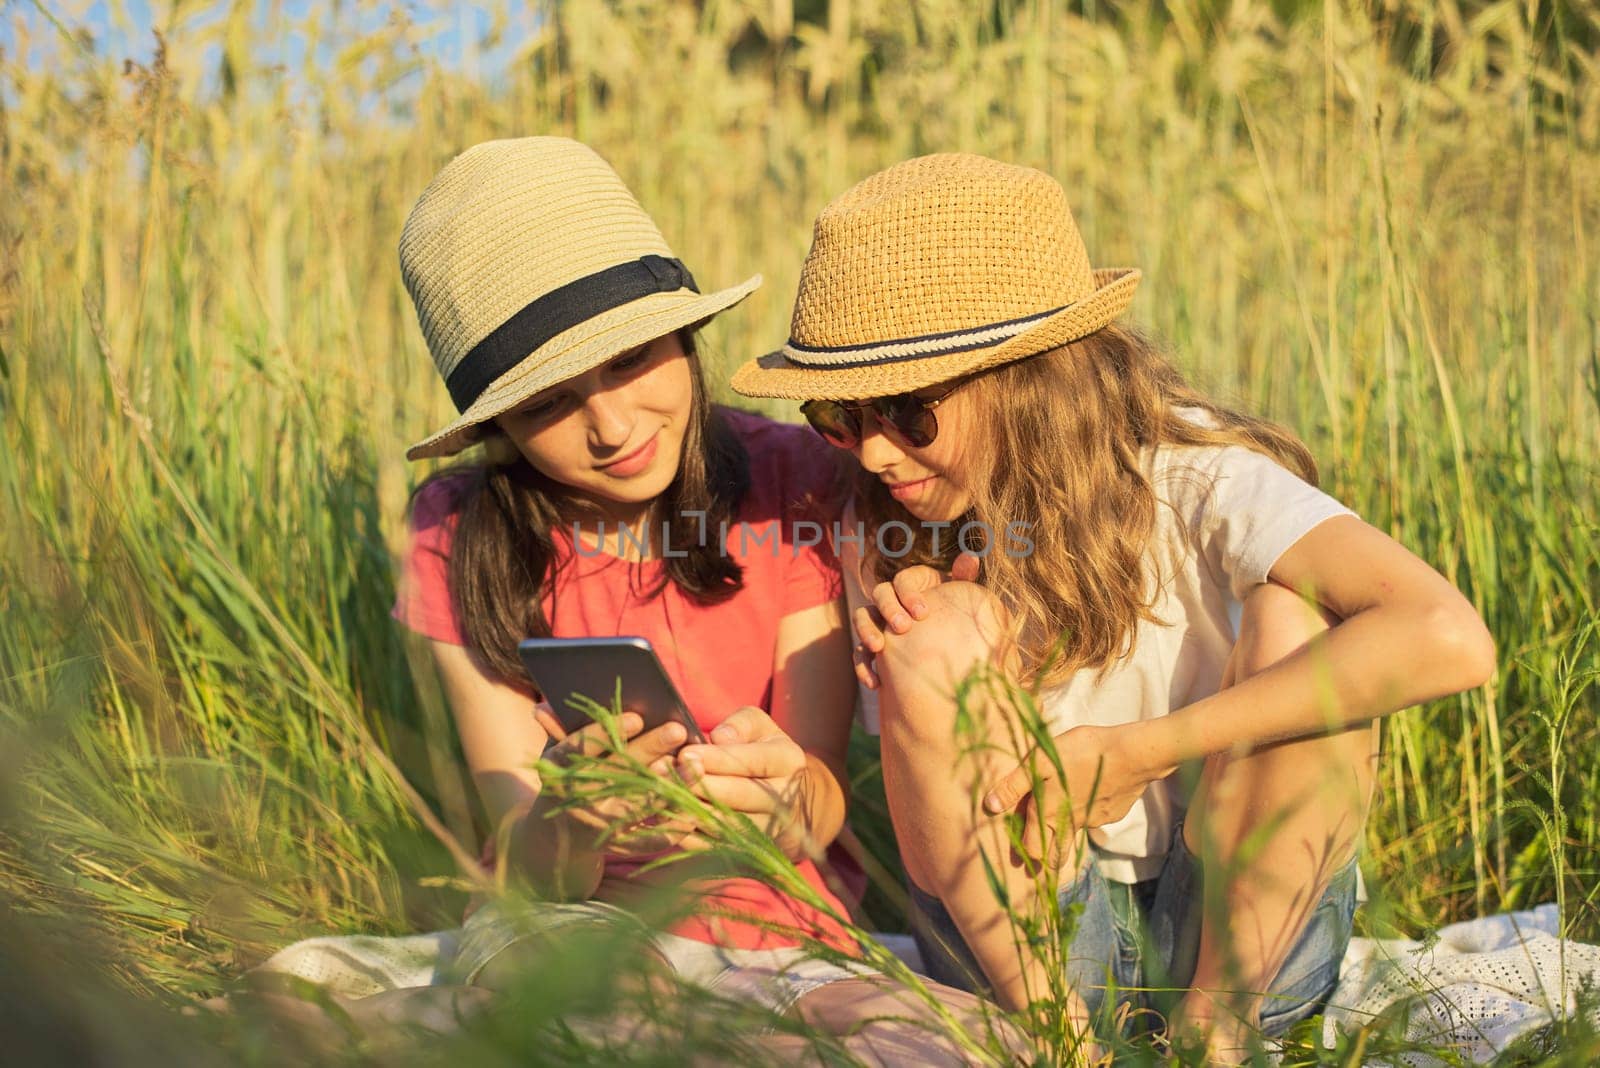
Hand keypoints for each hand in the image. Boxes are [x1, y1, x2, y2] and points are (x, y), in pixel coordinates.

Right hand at [540, 711, 705, 857]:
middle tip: (678, 730)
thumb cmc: (566, 780)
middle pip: (617, 772)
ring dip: (671, 785)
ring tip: (697, 766)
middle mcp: (576, 799)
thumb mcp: (557, 756)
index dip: (605, 732)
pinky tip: (694, 810)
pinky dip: (673, 827)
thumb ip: (559, 730)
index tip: (637, 717)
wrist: (556, 839)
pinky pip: (649, 840)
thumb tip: (545, 706)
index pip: (577, 749)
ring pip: (639, 804)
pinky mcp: (617, 846)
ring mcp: (597, 825)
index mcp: (556, 772)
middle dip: (649, 749)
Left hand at [674, 707, 814, 857]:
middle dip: (697, 784)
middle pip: (737, 795)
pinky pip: (713, 845)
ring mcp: (767, 828)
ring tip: (659, 794)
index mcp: (788, 761)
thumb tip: (719, 737)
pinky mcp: (748, 850)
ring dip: (687, 810)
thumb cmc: (764, 752)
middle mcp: (782, 798)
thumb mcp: (760, 727)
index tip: (685, 753)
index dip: (717, 759)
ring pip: (724, 824)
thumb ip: (741, 724)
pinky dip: (686, 833)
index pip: (752, 761)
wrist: (789, 801)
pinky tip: (664, 818)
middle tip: (662, 773)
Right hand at [853, 552, 982, 689]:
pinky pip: (859, 653)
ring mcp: (877, 621)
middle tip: (902, 627)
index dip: (909, 594)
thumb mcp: (959, 597)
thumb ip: (963, 578)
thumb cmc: (953, 615)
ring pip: (862, 617)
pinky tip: (876, 683)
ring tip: (878, 647)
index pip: (903, 580)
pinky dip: (864, 666)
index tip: (923, 613)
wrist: (945, 645)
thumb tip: (970, 557)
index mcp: (911, 583)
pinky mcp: (871, 646)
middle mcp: (891, 598)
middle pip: (880, 593)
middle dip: (889, 609)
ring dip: (866, 631)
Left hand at [981, 722, 1174, 867]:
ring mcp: (1096, 821)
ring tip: (1065, 805)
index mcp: (1050, 815)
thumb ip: (1013, 786)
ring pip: (1077, 832)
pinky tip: (1093, 786)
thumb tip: (989, 806)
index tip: (1019, 853)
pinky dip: (1091, 808)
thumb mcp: (1038, 762)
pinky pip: (1097, 816)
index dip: (1024, 853)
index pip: (1033, 850)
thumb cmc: (1080, 753)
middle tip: (1040, 852)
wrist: (1132, 754)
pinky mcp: (1114, 812)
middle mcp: (1072, 825)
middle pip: (1057, 856)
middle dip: (1047, 858)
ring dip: (1068, 827)